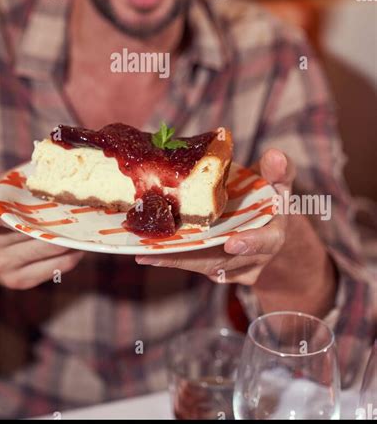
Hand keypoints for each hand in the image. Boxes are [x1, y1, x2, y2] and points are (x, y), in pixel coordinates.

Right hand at [0, 182, 84, 289]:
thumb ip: (9, 182)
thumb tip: (44, 167)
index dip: (12, 208)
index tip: (36, 198)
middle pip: (28, 231)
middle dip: (56, 219)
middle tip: (80, 208)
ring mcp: (1, 266)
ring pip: (44, 250)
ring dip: (68, 238)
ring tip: (85, 225)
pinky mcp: (15, 281)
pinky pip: (49, 270)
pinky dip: (68, 257)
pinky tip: (78, 245)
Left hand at [135, 148, 292, 285]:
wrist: (264, 220)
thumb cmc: (269, 193)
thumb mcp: (278, 178)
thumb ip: (278, 168)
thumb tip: (275, 155)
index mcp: (273, 233)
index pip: (266, 241)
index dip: (250, 243)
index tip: (232, 242)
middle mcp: (253, 256)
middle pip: (226, 260)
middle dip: (196, 256)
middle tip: (168, 250)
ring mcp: (233, 267)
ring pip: (203, 264)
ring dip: (175, 259)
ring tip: (146, 252)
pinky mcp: (213, 268)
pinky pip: (192, 264)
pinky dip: (169, 259)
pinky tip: (144, 253)